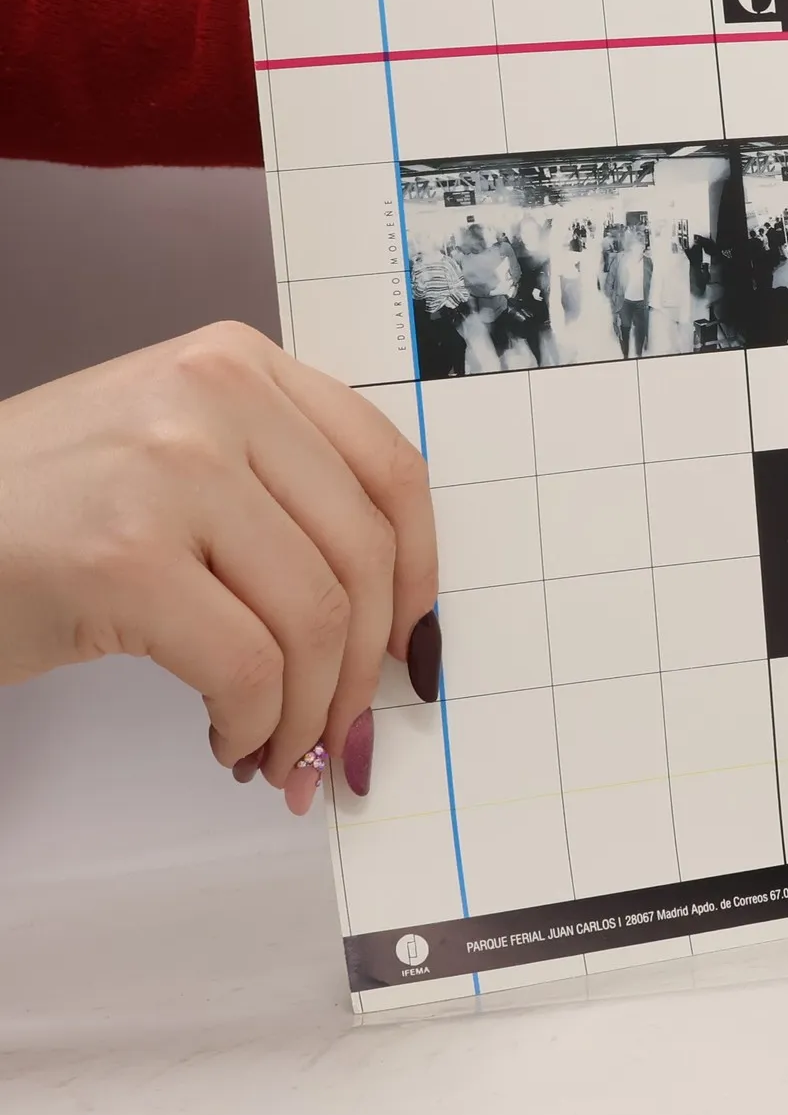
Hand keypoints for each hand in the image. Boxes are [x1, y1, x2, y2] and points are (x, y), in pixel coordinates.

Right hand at [0, 323, 436, 813]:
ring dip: (309, 712)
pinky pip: (248, 668)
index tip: (412, 643)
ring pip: (317, 619)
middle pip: (363, 555)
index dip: (421, 572)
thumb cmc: (37, 507)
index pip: (389, 470)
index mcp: (240, 362)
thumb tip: (390, 615)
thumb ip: (277, 490)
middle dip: (365, 669)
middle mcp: (217, 396)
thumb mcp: (170, 447)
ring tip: (279, 752)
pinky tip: (229, 741)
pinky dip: (255, 725)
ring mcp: (172, 471)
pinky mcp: (125, 559)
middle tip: (342, 734)